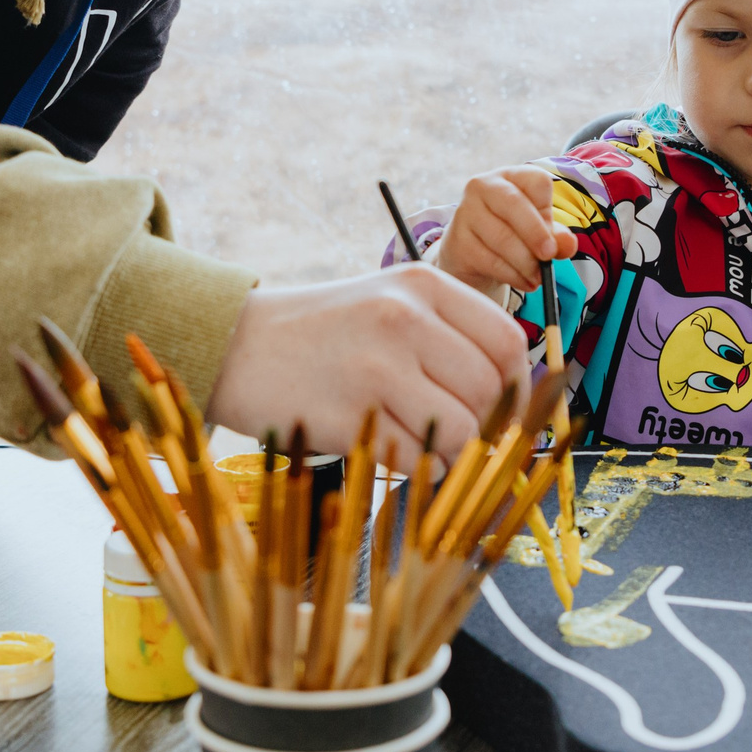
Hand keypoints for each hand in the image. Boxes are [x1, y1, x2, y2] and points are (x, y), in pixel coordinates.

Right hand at [207, 266, 530, 467]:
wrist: (235, 345)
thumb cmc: (322, 332)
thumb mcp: (389, 303)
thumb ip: (450, 336)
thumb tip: (514, 396)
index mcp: (423, 286)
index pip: (507, 342)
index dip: (516, 386)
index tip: (504, 409)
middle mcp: (404, 319)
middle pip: (488, 391)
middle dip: (484, 425)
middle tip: (458, 434)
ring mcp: (376, 367)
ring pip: (461, 431)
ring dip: (451, 451)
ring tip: (419, 440)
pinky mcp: (349, 415)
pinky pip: (415, 457)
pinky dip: (414, 465)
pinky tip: (388, 446)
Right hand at [435, 166, 577, 297]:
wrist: (472, 256)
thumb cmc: (512, 235)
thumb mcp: (538, 232)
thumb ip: (556, 236)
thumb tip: (567, 244)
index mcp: (510, 176)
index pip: (536, 180)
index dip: (548, 208)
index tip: (552, 233)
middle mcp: (483, 186)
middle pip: (514, 203)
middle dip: (536, 234)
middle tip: (549, 256)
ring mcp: (465, 212)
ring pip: (502, 237)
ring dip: (526, 263)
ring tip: (538, 278)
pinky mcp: (457, 241)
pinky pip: (490, 260)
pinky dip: (512, 275)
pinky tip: (524, 282)